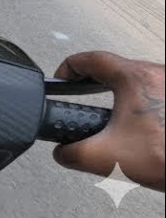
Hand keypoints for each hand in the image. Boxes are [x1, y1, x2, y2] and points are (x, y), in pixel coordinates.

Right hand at [52, 51, 164, 190]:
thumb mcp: (108, 158)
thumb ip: (74, 153)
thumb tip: (64, 152)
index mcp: (134, 78)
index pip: (91, 59)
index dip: (70, 67)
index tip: (62, 79)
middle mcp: (158, 75)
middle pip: (118, 68)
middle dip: (97, 82)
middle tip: (85, 96)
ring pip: (141, 82)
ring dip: (125, 96)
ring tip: (117, 119)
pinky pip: (158, 95)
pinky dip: (145, 107)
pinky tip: (145, 130)